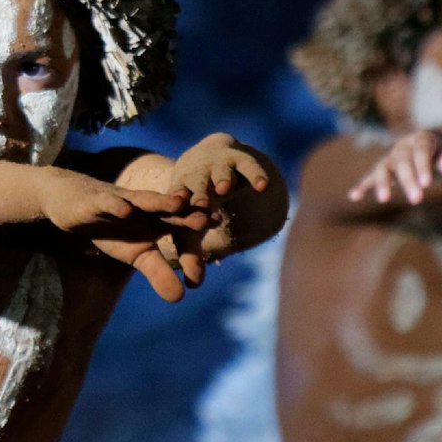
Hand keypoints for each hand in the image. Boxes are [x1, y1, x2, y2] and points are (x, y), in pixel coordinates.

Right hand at [41, 170, 209, 301]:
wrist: (74, 202)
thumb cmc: (111, 228)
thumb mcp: (136, 254)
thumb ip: (159, 273)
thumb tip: (180, 298)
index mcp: (158, 218)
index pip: (182, 222)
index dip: (198, 225)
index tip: (219, 225)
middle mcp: (144, 207)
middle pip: (169, 209)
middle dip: (188, 213)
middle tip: (208, 218)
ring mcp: (121, 201)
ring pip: (144, 200)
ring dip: (160, 201)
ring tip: (178, 203)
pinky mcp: (97, 201)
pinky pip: (109, 202)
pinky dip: (117, 205)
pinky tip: (126, 210)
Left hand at [156, 135, 273, 280]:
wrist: (212, 154)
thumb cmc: (198, 198)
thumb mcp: (191, 219)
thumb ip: (189, 251)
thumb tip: (191, 287)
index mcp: (181, 190)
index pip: (178, 201)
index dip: (179, 209)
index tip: (179, 216)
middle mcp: (198, 176)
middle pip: (197, 185)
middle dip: (198, 194)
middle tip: (200, 205)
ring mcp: (219, 165)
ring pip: (219, 171)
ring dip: (221, 178)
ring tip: (223, 187)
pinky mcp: (240, 159)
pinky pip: (249, 167)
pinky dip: (255, 175)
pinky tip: (262, 186)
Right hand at [348, 129, 441, 204]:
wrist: (433, 148)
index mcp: (421, 138)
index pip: (420, 151)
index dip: (422, 166)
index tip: (426, 184)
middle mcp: (403, 147)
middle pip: (402, 162)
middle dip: (408, 180)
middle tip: (417, 199)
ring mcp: (391, 157)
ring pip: (383, 168)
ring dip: (383, 183)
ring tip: (384, 200)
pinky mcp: (384, 169)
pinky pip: (371, 177)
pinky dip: (363, 186)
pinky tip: (354, 196)